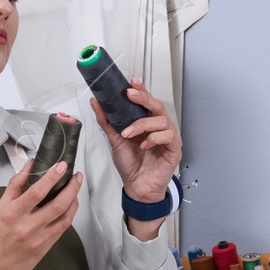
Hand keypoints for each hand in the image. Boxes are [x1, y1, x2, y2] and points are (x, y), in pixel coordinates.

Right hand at [0, 160, 82, 269]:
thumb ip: (15, 185)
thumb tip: (29, 166)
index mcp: (12, 214)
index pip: (37, 191)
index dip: (52, 177)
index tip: (61, 166)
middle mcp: (27, 227)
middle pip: (58, 204)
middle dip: (72, 187)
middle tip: (76, 177)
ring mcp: (39, 239)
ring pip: (65, 217)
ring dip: (74, 200)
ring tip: (75, 189)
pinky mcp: (46, 247)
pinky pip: (63, 228)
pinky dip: (69, 214)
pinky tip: (70, 206)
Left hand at [90, 78, 180, 202]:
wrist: (137, 187)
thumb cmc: (131, 165)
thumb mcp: (114, 140)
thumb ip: (106, 121)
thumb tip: (96, 103)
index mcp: (146, 122)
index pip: (146, 101)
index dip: (141, 90)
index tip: (131, 82)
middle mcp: (158, 128)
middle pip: (157, 105)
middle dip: (143, 98)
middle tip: (130, 95)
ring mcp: (168, 138)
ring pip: (161, 120)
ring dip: (142, 124)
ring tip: (128, 133)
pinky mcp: (174, 149)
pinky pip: (168, 136)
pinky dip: (154, 138)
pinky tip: (144, 145)